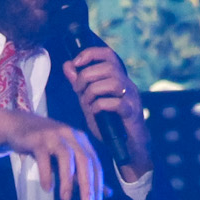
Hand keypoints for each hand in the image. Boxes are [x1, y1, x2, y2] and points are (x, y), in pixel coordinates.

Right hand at [0, 107, 105, 199]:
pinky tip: (47, 188)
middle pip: (85, 161)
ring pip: (66, 158)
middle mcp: (71, 136)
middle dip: (88, 185)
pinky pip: (44, 158)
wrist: (18, 126)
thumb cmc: (46, 145)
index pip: (95, 165)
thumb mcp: (68, 159)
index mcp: (82, 140)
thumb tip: (107, 194)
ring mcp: (55, 136)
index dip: (98, 187)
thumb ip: (85, 175)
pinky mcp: (38, 139)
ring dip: (68, 181)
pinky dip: (46, 174)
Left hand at [62, 47, 151, 178]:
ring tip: (87, 103)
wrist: (127, 146)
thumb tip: (67, 65)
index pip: (108, 55)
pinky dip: (100, 106)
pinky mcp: (132, 112)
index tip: (75, 63)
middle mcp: (127, 84)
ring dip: (93, 91)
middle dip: (86, 76)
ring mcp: (131, 98)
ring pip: (113, 82)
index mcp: (117, 78)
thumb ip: (79, 84)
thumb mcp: (88, 101)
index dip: (91, 54)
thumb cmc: (108, 123)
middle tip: (78, 90)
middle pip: (109, 67)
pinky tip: (95, 112)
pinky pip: (117, 103)